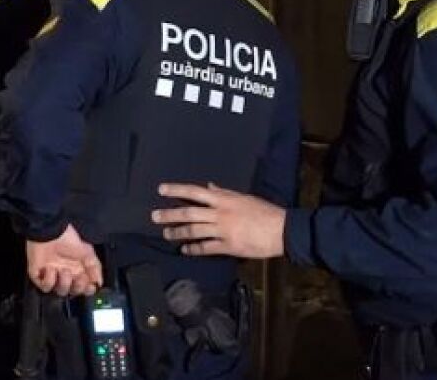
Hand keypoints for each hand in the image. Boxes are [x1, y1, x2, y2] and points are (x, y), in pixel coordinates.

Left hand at [26, 225, 101, 296]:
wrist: (51, 231)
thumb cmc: (68, 238)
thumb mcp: (87, 252)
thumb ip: (95, 268)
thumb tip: (99, 282)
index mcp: (77, 269)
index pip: (83, 287)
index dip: (87, 290)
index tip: (90, 287)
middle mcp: (65, 273)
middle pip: (72, 292)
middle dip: (77, 287)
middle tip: (78, 278)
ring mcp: (52, 274)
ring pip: (59, 291)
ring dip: (64, 283)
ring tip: (64, 271)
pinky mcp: (38, 274)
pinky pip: (44, 287)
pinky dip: (49, 281)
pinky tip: (51, 269)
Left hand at [152, 183, 286, 258]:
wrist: (282, 230)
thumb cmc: (264, 211)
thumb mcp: (243, 197)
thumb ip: (223, 193)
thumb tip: (209, 187)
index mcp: (224, 199)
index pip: (195, 192)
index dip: (176, 190)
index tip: (161, 190)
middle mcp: (220, 214)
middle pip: (189, 213)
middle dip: (170, 215)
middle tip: (154, 216)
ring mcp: (223, 231)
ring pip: (194, 231)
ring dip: (178, 232)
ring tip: (166, 234)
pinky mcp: (228, 246)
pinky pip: (206, 248)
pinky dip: (193, 249)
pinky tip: (185, 249)